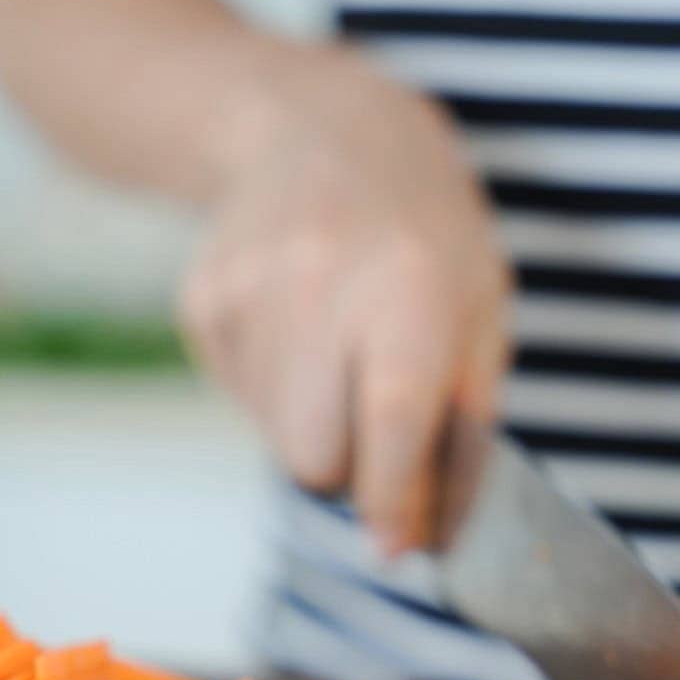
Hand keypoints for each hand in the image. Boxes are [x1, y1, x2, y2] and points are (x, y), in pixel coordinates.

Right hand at [178, 47, 509, 552]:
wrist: (318, 133)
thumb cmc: (421, 230)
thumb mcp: (479, 302)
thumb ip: (461, 413)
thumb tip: (425, 526)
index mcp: (407, 283)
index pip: (390, 424)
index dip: (395, 502)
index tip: (399, 547)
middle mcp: (318, 284)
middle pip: (316, 457)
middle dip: (351, 469)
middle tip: (375, 425)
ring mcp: (246, 291)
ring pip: (277, 439)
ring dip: (314, 428)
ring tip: (336, 355)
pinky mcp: (201, 303)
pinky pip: (243, 402)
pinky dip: (275, 393)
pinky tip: (295, 330)